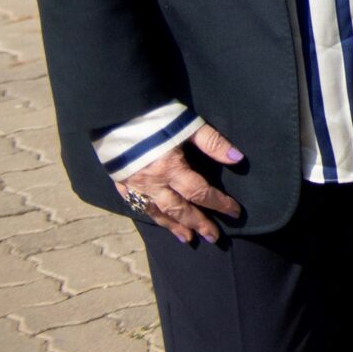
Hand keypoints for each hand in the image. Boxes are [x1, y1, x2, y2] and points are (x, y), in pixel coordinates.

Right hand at [115, 124, 244, 243]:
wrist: (115, 113)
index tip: (235, 212)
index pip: (200, 192)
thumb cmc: (156, 117)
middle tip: (214, 237)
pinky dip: (151, 215)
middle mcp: (153, 183)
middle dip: (198, 223)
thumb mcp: (189, 125)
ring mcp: (135, 185)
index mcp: (171, 169)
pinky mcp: (121, 182)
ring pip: (157, 212)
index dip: (219, 203)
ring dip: (174, 226)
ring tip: (188, 238)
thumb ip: (213, 143)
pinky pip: (137, 205)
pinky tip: (159, 220)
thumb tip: (237, 159)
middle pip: (179, 209)